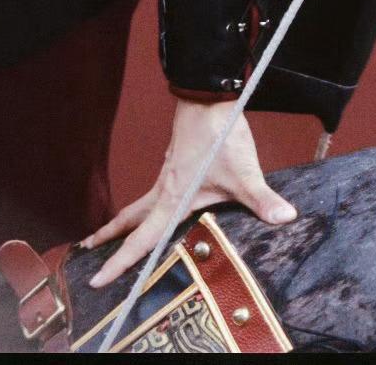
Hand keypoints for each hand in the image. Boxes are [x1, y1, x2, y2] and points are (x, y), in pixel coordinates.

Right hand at [83, 99, 296, 288]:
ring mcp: (167, 175)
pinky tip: (155, 206)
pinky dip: (144, 205)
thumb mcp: (244, 172)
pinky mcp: (175, 164)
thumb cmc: (219, 134)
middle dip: (110, 240)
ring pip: (140, 205)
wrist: (208, 95)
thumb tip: (285, 218)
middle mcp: (164, 190)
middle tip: (90, 255)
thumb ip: (262, 199)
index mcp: (172, 200)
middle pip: (130, 221)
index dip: (119, 262)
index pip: (141, 240)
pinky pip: (153, 192)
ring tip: (111, 235)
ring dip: (125, 222)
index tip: (97, 280)